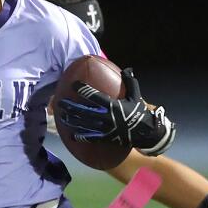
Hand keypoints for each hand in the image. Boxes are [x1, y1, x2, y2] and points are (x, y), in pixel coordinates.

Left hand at [55, 68, 175, 154]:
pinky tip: (71, 135)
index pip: (94, 96)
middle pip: (84, 112)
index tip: (74, 84)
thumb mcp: (137, 95)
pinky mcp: (106, 138)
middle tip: (60, 102)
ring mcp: (105, 129)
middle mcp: (106, 118)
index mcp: (113, 106)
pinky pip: (91, 138)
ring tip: (62, 116)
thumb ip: (130, 82)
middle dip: (71, 107)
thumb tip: (127, 69)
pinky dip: (81, 137)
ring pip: (84, 125)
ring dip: (72, 121)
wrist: (146, 133)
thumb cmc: (140, 112)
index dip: (83, 90)